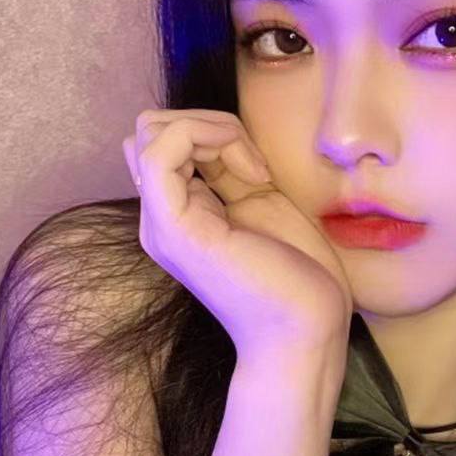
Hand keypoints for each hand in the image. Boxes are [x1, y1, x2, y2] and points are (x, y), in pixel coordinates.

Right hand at [122, 109, 352, 366]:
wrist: (307, 330)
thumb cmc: (295, 275)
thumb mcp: (258, 203)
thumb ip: (228, 172)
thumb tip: (215, 135)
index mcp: (179, 213)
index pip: (163, 140)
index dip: (210, 132)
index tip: (257, 164)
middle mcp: (160, 218)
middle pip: (148, 130)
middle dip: (206, 124)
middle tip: (252, 163)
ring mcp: (162, 224)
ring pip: (151, 132)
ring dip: (212, 129)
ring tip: (254, 170)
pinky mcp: (176, 228)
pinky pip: (159, 151)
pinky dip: (206, 137)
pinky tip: (252, 174)